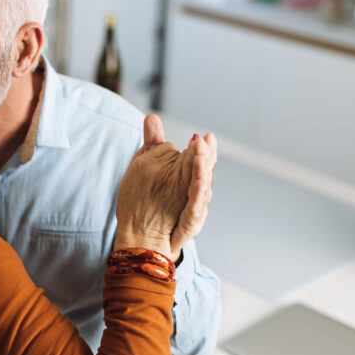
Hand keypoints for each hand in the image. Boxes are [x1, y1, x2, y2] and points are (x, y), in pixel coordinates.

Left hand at [114, 115, 216, 260]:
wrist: (146, 237)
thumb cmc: (151, 202)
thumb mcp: (150, 168)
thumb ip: (154, 145)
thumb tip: (151, 117)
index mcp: (189, 179)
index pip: (200, 161)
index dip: (204, 150)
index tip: (206, 137)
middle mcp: (196, 193)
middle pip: (206, 172)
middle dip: (207, 156)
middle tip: (206, 139)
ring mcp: (194, 208)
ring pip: (203, 188)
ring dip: (204, 170)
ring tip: (201, 153)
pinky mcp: (189, 222)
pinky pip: (196, 207)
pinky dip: (197, 193)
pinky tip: (197, 181)